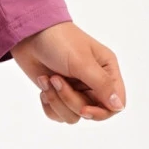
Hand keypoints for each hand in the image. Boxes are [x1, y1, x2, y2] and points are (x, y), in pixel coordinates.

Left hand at [11, 21, 125, 124]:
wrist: (29, 33)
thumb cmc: (59, 41)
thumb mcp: (82, 62)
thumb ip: (102, 84)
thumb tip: (118, 106)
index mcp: (107, 71)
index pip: (116, 102)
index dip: (101, 112)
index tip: (83, 110)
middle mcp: (94, 82)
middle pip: (91, 111)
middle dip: (70, 100)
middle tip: (56, 79)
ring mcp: (76, 89)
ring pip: (73, 115)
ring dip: (57, 100)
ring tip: (48, 79)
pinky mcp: (59, 94)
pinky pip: (58, 115)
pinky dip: (49, 104)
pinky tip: (43, 85)